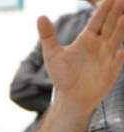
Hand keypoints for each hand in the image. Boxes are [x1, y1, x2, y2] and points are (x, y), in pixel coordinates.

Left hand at [40, 0, 123, 114]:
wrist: (71, 98)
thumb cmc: (62, 76)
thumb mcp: (52, 55)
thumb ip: (47, 36)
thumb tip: (40, 17)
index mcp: (88, 39)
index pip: (98, 19)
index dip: (104, 8)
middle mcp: (100, 45)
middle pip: (110, 25)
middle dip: (116, 12)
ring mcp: (107, 57)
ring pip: (116, 40)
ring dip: (121, 29)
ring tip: (123, 18)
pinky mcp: (111, 71)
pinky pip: (117, 62)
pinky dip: (120, 57)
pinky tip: (121, 52)